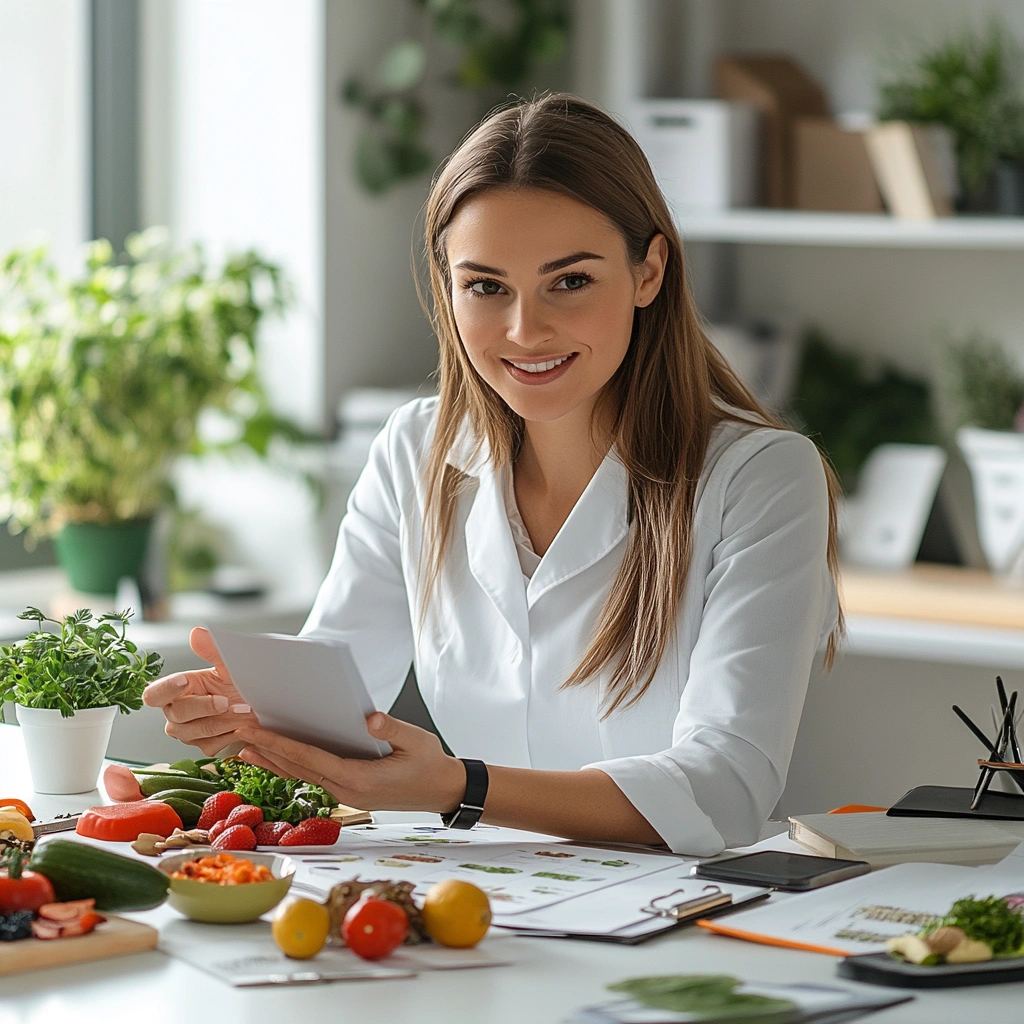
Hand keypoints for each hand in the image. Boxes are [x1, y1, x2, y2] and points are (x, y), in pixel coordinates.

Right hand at [142, 626, 258, 755]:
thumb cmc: (239, 682)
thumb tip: (196, 633)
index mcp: (176, 689)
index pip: (154, 694)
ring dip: (222, 722)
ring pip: (194, 732)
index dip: (166, 688)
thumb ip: (212, 650)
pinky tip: (244, 726)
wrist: (261, 703)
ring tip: (244, 711)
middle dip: (204, 707)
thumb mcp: (229, 665)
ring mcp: (190, 732)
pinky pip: (211, 745)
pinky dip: (229, 735)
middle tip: (227, 701)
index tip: (185, 681)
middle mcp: (177, 713)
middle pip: (176, 715)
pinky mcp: (206, 746)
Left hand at [234, 713, 465, 813]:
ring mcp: (346, 794)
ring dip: (273, 762)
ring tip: (246, 746)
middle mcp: (347, 790)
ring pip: (301, 776)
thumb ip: (393, 728)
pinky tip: (276, 758)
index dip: (281, 744)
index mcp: (360, 780)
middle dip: (267, 751)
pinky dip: (290, 766)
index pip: (311, 759)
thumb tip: (369, 717)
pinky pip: (312, 778)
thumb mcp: (418, 740)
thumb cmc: (431, 764)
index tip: (256, 732)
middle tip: (239, 733)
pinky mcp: (348, 792)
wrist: (442, 791)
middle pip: (298, 769)